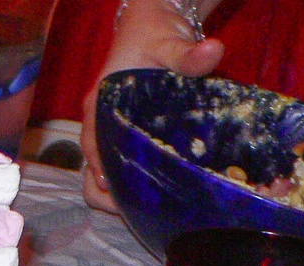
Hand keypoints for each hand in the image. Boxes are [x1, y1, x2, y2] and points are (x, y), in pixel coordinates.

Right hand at [80, 0, 225, 211]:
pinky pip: (115, 167)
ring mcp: (108, 132)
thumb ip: (188, 53)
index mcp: (99, 105)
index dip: (99, 169)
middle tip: (135, 206)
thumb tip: (213, 52)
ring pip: (100, 174)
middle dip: (107, 192)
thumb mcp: (170, 41)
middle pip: (91, 169)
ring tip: (144, 206)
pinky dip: (127, 182)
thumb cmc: (154, 32)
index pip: (90, 145)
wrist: (152, 21)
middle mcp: (98, 123)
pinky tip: (153, 190)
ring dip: (117, 192)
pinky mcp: (121, 136)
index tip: (114, 187)